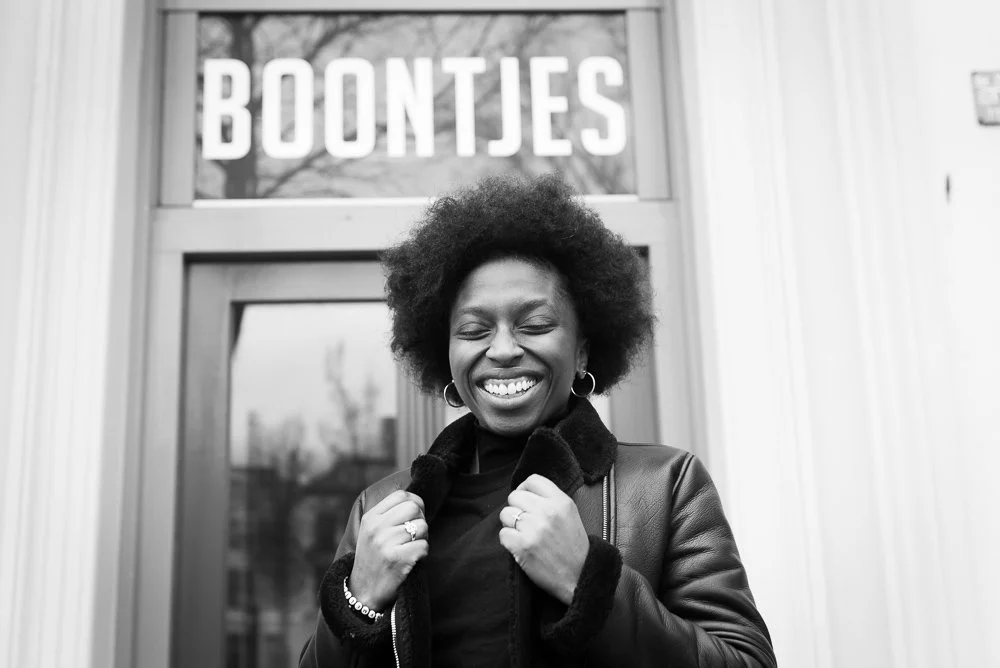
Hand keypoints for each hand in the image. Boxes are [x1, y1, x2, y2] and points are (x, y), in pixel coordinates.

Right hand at [349, 490, 427, 610]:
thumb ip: (388, 514)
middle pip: (414, 507)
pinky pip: (424, 546)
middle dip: (420, 520)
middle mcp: (377, 528)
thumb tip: (416, 502)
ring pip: (422, 527)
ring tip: (410, 548)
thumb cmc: (373, 559)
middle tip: (415, 534)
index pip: (401, 495)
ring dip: (422, 538)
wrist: (363, 592)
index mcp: (371, 518)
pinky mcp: (397, 559)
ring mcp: (386, 543)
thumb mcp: (371, 532)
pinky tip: (412, 559)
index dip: (415, 502)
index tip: (415, 515)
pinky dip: (422, 553)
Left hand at [499, 474, 588, 605]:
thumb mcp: (570, 515)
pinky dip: (508, 541)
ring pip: (505, 514)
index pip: (532, 480)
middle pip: (514, 496)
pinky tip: (520, 546)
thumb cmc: (574, 548)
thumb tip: (526, 493)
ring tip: (523, 534)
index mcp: (560, 502)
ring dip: (510, 524)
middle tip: (524, 521)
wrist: (579, 577)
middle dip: (516, 508)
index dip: (524, 489)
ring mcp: (533, 529)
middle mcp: (547, 512)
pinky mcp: (522, 546)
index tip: (525, 499)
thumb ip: (551, 500)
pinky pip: (503, 534)